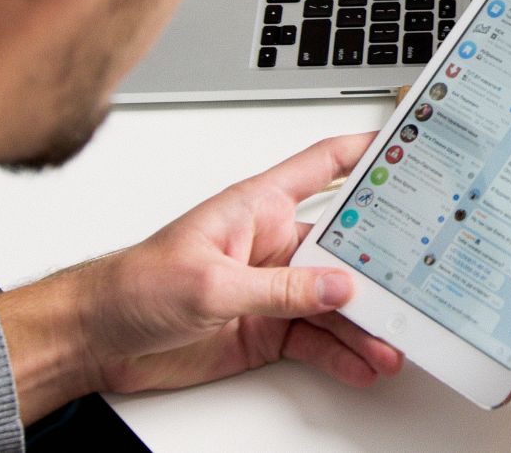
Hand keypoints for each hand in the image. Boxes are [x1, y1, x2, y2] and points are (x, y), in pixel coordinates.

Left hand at [0, 136, 403, 422]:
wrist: (96, 339)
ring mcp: (271, 289)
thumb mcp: (211, 284)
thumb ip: (278, 289)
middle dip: (381, 266)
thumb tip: (335, 288)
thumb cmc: (135, 284)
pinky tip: (362, 363)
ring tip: (389, 344)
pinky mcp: (266, 328)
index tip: (408, 147)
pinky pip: (316, 339)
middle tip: (414, 283)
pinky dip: (342, 354)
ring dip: (364, 324)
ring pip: (334, 303)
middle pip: (344, 247)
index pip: (323, 166)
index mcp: (257, 206)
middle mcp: (271, 244)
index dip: (365, 152)